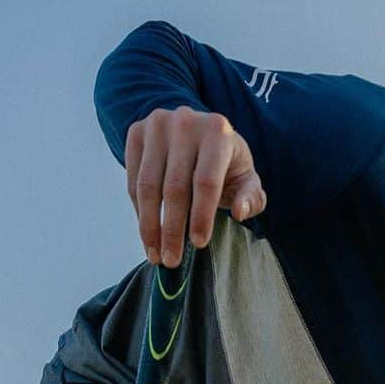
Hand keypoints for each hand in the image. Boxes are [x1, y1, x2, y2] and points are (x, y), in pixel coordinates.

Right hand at [125, 106, 266, 267]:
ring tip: (155, 254)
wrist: (196, 131)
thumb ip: (251, 197)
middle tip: (172, 260)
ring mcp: (157, 125)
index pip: (206, 181)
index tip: (198, 245)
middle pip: (174, 187)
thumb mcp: (246, 178)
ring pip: (148, 186)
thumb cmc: (225, 163)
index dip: (201, 216)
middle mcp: (185, 122)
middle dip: (172, 230)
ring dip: (149, 226)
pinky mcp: (136, 132)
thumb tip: (240, 212)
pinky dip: (139, 211)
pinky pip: (133, 180)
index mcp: (217, 131)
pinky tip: (148, 233)